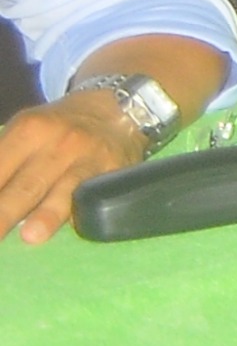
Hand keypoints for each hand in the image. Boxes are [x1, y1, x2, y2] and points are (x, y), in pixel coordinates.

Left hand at [0, 92, 150, 245]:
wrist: (116, 109)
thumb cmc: (57, 127)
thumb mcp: (26, 128)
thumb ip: (4, 159)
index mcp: (29, 129)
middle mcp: (59, 144)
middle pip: (25, 186)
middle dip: (3, 214)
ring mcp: (89, 160)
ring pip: (65, 191)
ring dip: (46, 215)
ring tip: (30, 236)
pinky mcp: (114, 174)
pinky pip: (95, 197)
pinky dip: (81, 214)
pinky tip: (73, 226)